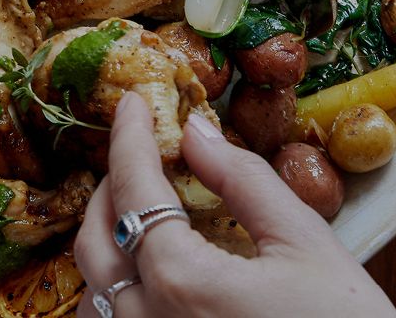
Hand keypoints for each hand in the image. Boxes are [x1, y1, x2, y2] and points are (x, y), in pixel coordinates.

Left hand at [73, 93, 395, 317]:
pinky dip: (115, 290)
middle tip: (140, 153)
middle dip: (110, 187)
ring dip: (105, 242)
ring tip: (140, 208)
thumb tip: (196, 131)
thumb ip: (243, 180)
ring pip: (92, 293)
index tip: (132, 103)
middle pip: (94, 241)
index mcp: (180, 280)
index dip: (129, 138)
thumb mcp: (303, 242)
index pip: (134, 189)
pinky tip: (147, 271)